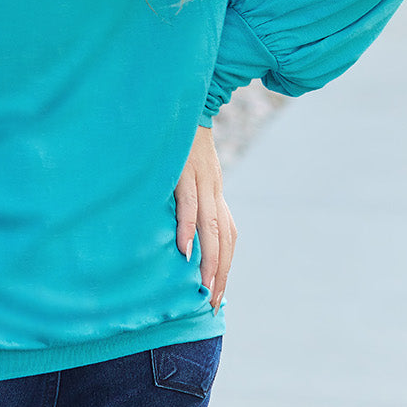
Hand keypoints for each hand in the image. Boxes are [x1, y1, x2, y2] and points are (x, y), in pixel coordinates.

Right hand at [174, 125, 236, 312]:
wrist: (182, 105)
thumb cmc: (178, 143)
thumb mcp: (186, 174)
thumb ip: (188, 200)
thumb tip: (178, 232)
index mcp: (214, 193)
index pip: (228, 236)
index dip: (225, 266)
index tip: (218, 295)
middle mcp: (213, 190)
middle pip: (224, 238)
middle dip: (221, 272)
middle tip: (213, 302)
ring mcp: (201, 181)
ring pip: (211, 226)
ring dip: (210, 259)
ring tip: (205, 286)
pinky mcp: (184, 172)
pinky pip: (187, 204)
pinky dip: (187, 227)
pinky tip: (185, 249)